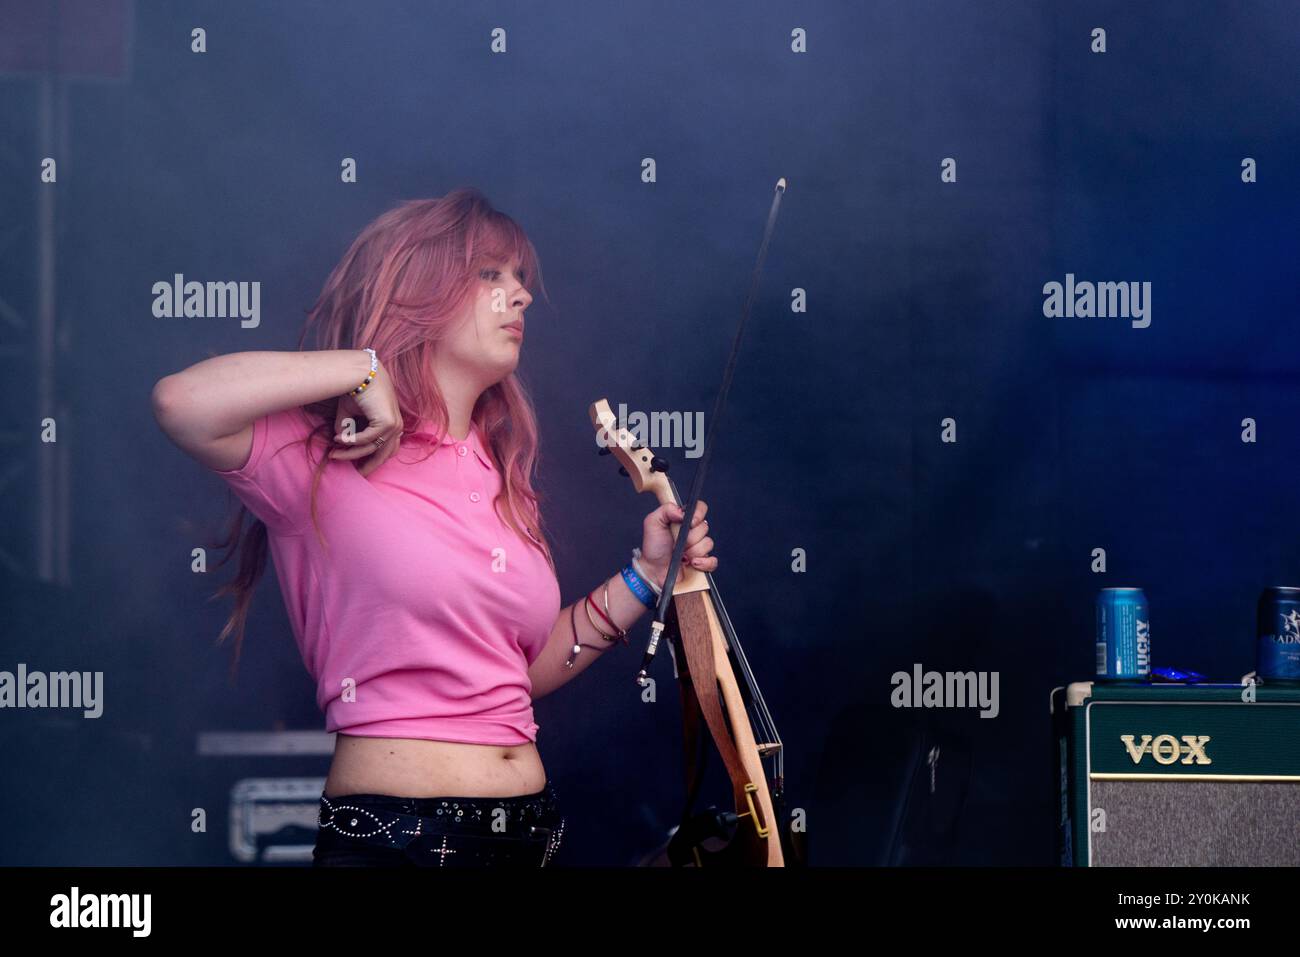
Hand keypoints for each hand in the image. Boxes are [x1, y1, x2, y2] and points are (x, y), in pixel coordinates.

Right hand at [328, 357, 401, 476]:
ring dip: (351, 453)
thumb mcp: (351, 414)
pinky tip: (338, 439)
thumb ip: (348, 429)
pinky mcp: (388, 423)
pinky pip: (368, 439)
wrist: (361, 372)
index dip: (373, 460)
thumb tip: (340, 443)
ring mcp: (395, 425)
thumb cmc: (357, 390)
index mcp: (392, 426)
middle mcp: (397, 427)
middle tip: (352, 473)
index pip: (387, 450)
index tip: (358, 469)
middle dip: (366, 465)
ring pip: (372, 448)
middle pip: (383, 455)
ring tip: (333, 453)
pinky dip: (352, 441)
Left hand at [638, 500, 715, 587]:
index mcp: (684, 520)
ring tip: (681, 555)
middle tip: (677, 543)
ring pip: (708, 544)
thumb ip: (666, 509)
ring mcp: (700, 547)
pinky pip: (713, 561)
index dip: (698, 514)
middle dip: (690, 537)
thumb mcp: (653, 523)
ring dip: (693, 551)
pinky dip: (703, 563)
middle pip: (704, 527)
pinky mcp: (703, 562)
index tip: (690, 523)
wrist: (654, 570)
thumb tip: (682, 511)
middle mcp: (693, 532)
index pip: (700, 508)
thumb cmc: (653, 548)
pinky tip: (692, 563)